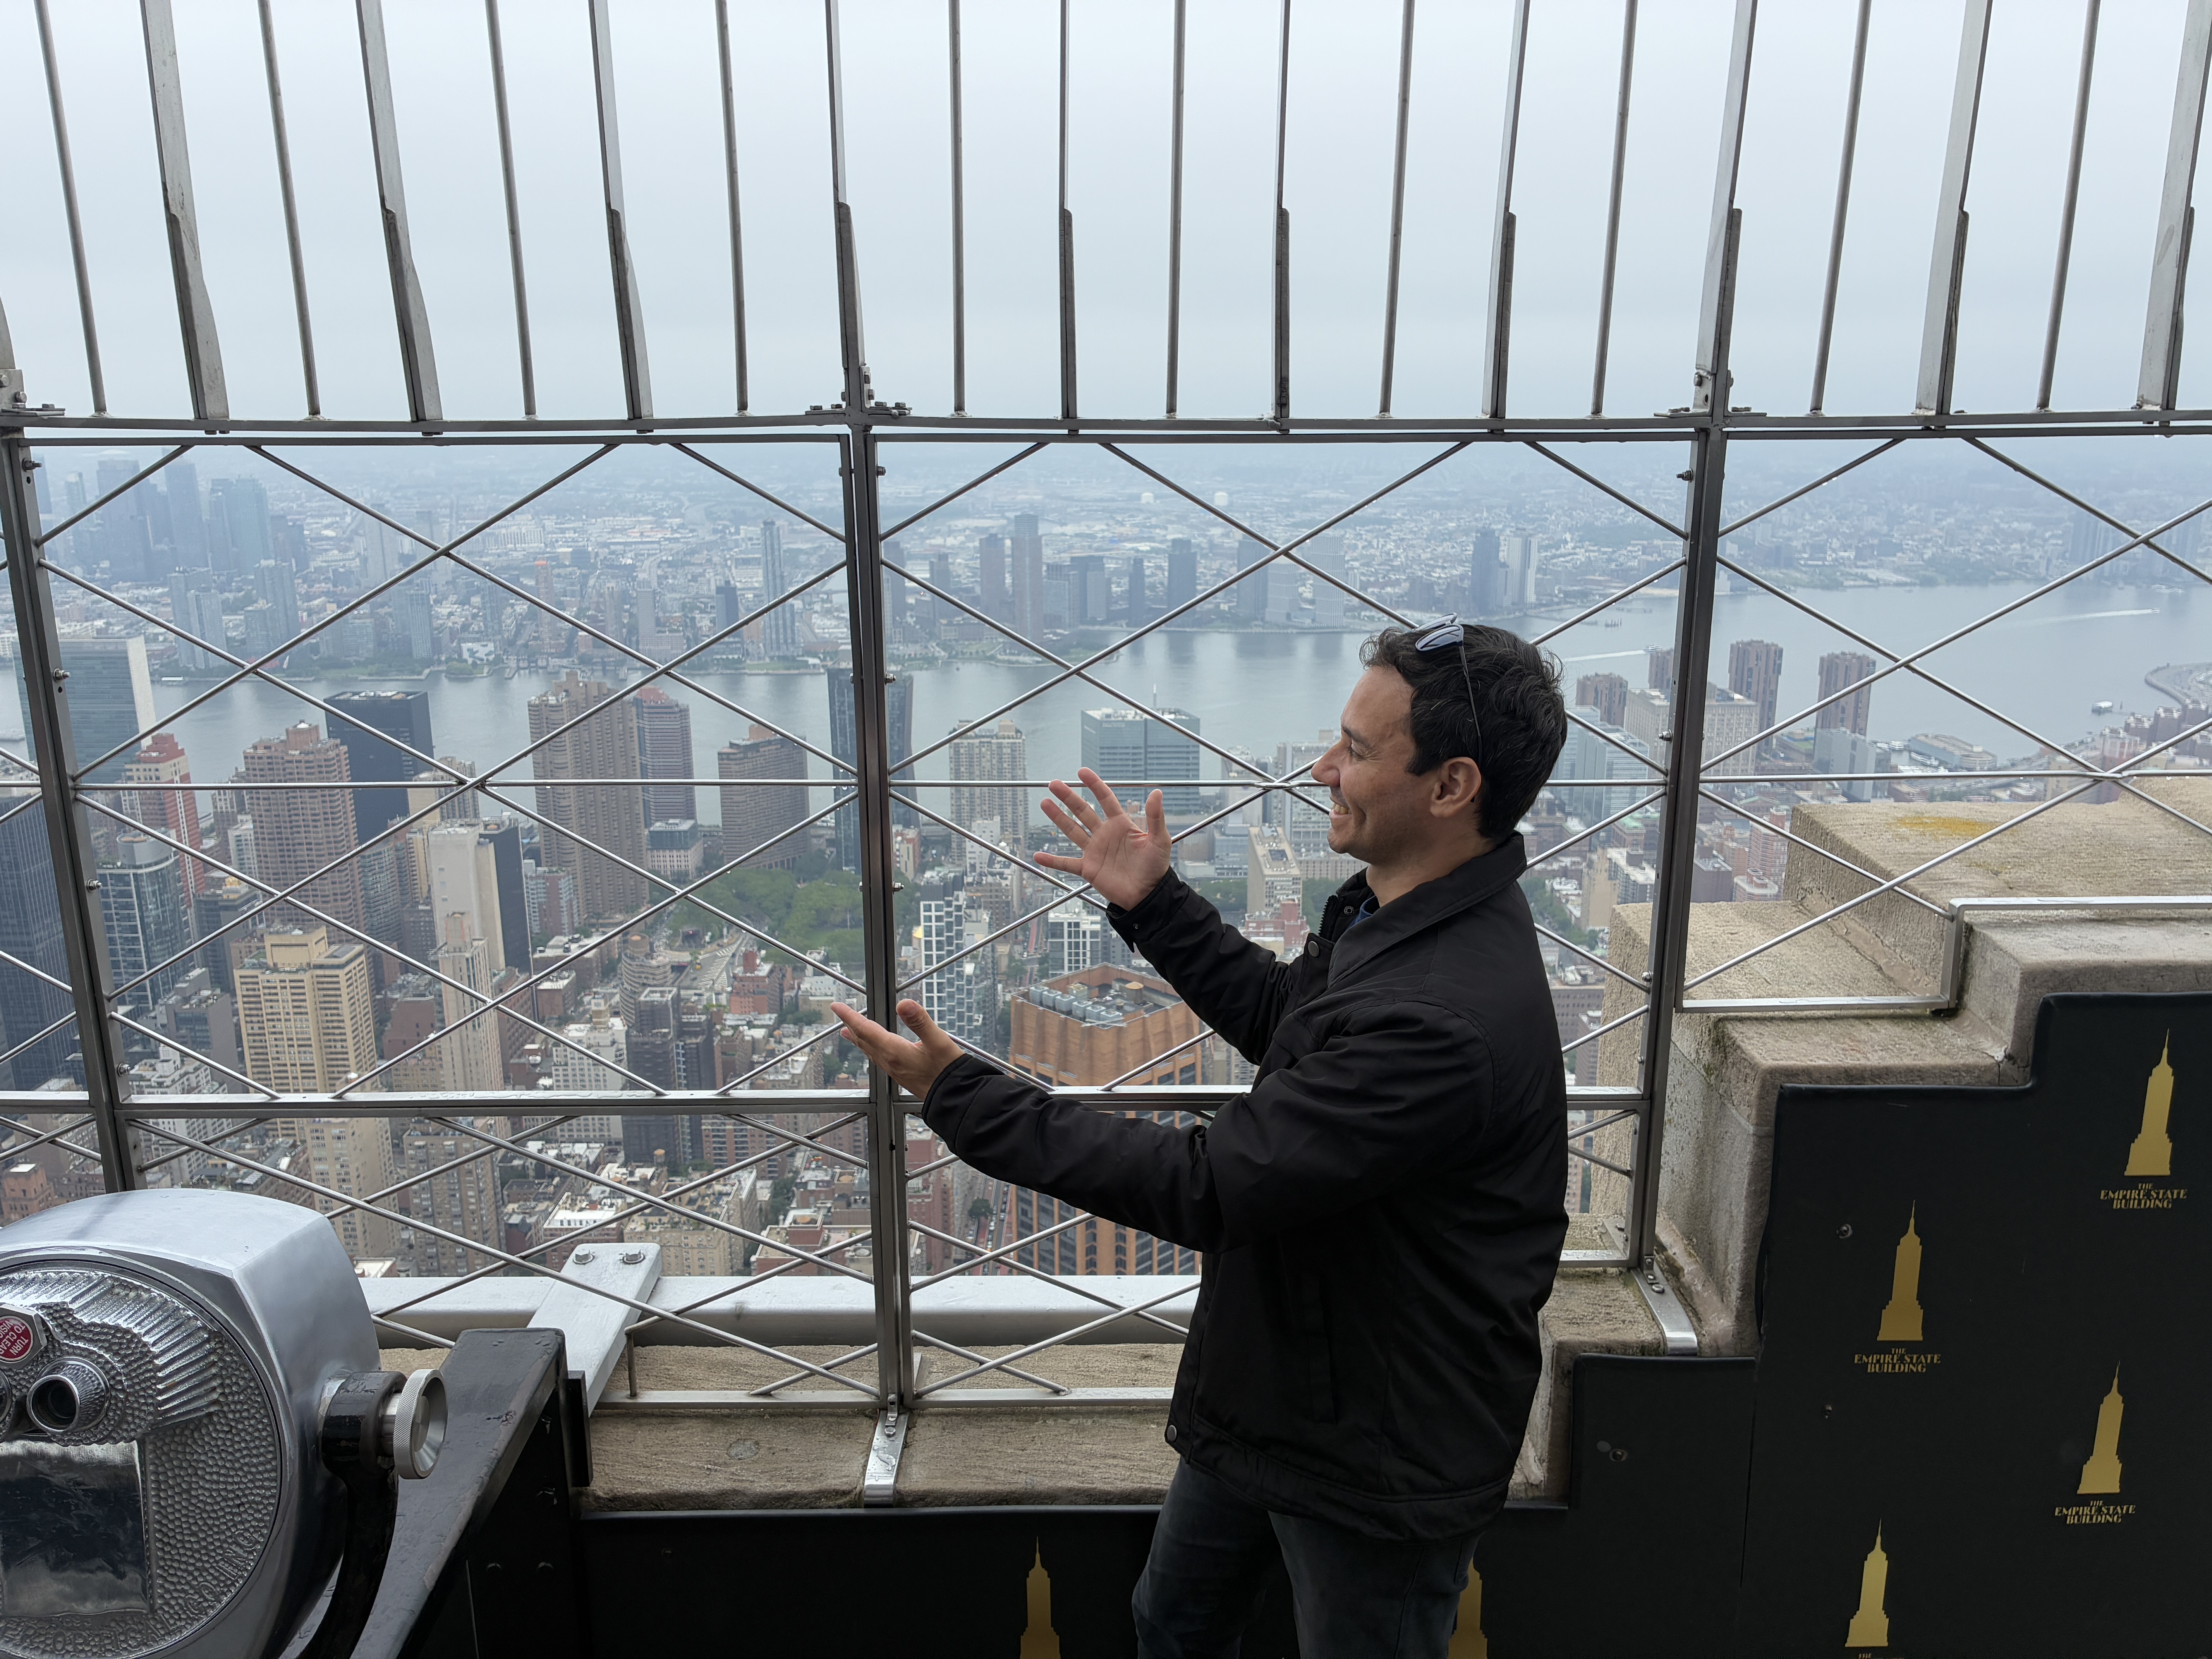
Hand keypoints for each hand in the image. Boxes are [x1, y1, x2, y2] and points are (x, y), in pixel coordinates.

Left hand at [830, 999, 962, 1099]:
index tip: (837, 1006)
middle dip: (851, 1025)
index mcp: (894, 1051)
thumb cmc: (948, 1071)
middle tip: (840, 1014)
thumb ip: (920, 1021)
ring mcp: (895, 1070)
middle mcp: (890, 1061)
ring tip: (849, 1032)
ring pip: (870, 1051)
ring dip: (858, 1039)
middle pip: (864, 1040)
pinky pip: (879, 1058)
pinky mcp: (901, 1075)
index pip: (866, 1029)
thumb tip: (904, 1004)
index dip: (850, 1016)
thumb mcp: (938, 1041)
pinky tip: (875, 1049)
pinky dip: (870, 1048)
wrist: (955, 1098)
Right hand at [1036, 767, 1171, 910]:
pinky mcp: (1088, 869)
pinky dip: (1052, 861)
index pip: (1105, 799)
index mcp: (1121, 825)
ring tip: (1045, 803)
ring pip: (1072, 831)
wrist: (1149, 895)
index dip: (1094, 785)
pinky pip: (1067, 864)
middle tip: (1054, 784)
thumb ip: (1156, 817)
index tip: (1082, 772)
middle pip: (1083, 811)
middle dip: (1068, 797)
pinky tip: (1038, 856)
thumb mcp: (1159, 840)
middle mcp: (1104, 835)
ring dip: (1058, 818)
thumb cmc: (1156, 867)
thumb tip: (1157, 792)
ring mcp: (1095, 851)